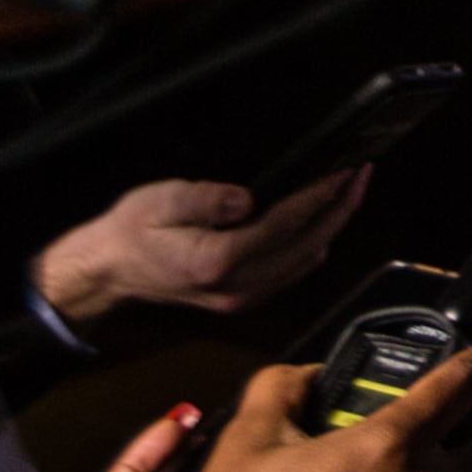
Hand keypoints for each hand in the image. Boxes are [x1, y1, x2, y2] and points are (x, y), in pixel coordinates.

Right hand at [32, 170, 367, 329]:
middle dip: (340, 209)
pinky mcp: (241, 299)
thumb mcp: (162, 200)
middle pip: (306, 246)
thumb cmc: (130, 233)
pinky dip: (313, 245)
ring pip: (304, 262)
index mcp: (217, 260)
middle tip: (362, 175)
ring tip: (350, 192)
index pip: (284, 225)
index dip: (318, 196)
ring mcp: (241, 298)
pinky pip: (291, 273)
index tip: (342, 173)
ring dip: (332, 226)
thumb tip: (249, 198)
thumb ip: (208, 198)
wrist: (109, 273)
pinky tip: (322, 223)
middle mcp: (237, 286)